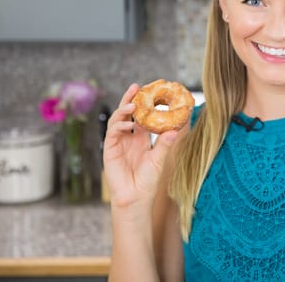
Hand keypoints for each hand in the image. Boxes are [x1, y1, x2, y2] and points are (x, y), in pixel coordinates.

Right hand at [103, 83, 182, 210]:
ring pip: (117, 120)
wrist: (136, 198)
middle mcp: (128, 138)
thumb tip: (175, 129)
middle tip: (136, 86)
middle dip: (129, 99)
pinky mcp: (110, 150)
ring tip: (133, 104)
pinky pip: (112, 134)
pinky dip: (119, 126)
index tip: (150, 91)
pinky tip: (128, 124)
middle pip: (126, 114)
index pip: (141, 117)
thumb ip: (165, 144)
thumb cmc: (148, 181)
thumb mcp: (160, 159)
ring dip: (123, 110)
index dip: (144, 104)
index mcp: (141, 139)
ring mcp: (118, 143)